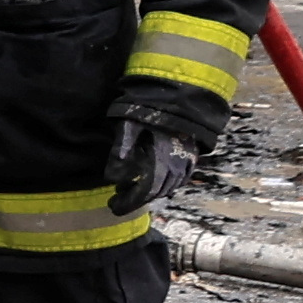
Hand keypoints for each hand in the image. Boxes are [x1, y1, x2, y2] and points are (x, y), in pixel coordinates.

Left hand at [105, 98, 218, 213]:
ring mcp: (187, 160)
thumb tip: (111, 178)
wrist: (180, 95)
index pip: (146, 191)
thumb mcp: (129, 126)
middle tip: (116, 201)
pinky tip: (153, 181)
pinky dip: (166, 184)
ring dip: (149, 192)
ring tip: (130, 189)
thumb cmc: (150, 109)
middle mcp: (177, 164)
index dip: (129, 202)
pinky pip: (181, 178)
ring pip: (169, 186)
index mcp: (161, 160)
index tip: (113, 207)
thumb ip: (121, 150)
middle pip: (156, 192)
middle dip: (135, 199)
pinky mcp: (192, 155)